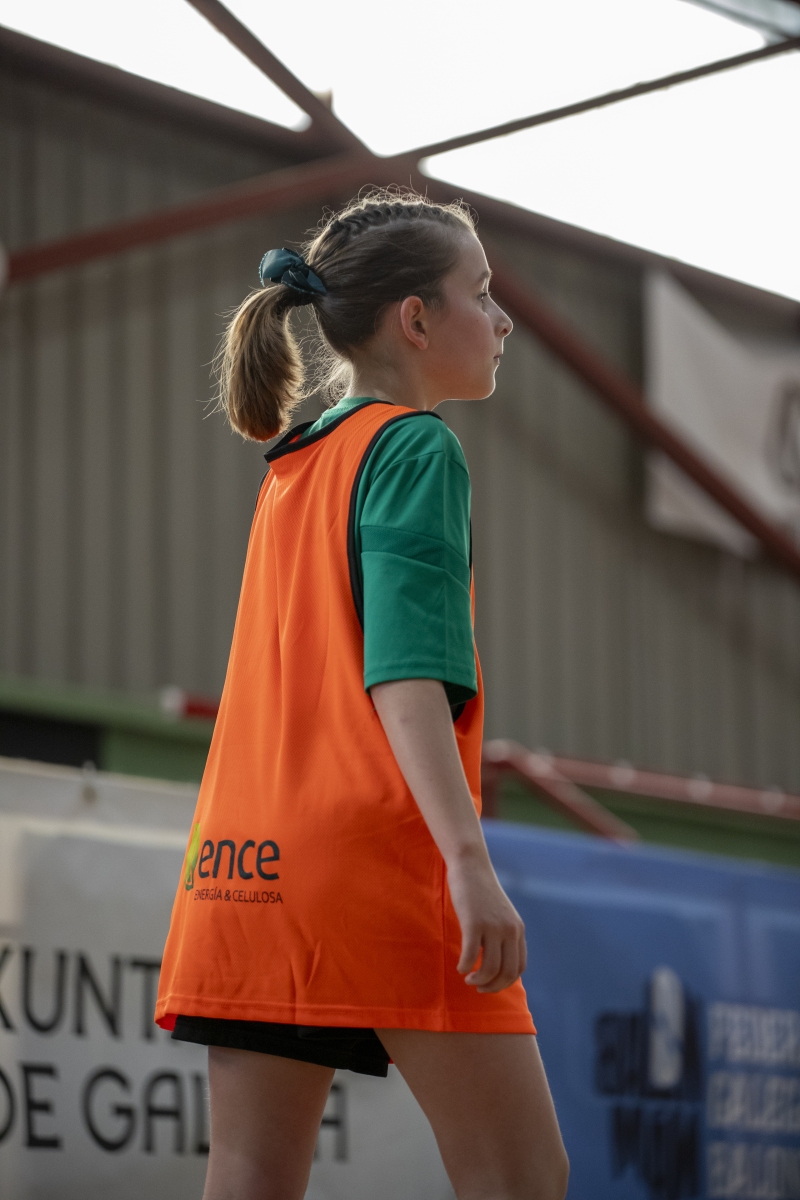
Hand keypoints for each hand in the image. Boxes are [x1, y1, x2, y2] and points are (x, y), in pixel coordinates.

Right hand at [447, 852, 526, 992]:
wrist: (471, 866)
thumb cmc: (481, 893)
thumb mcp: (500, 915)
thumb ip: (503, 935)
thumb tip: (497, 963)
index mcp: (518, 929)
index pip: (519, 967)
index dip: (505, 982)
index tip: (490, 984)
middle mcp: (509, 930)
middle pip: (507, 973)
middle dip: (492, 987)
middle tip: (478, 987)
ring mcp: (493, 927)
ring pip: (490, 969)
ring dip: (478, 980)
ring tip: (468, 978)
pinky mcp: (474, 923)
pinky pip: (471, 956)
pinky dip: (464, 966)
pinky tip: (459, 966)